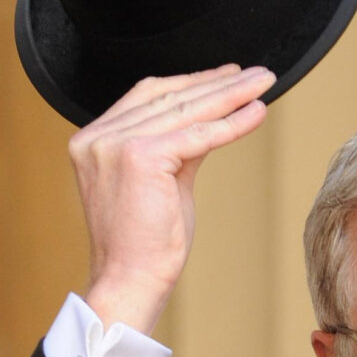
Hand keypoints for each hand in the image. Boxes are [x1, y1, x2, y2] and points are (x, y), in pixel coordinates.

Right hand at [69, 64, 275, 335]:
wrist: (129, 282)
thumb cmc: (145, 244)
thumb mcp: (162, 183)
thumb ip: (179, 148)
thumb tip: (212, 120)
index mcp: (93, 139)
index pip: (147, 96)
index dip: (190, 82)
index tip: (227, 75)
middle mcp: (97, 137)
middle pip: (167, 97)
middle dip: (216, 83)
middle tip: (256, 74)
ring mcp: (114, 144)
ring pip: (184, 111)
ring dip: (230, 95)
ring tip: (263, 84)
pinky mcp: (139, 158)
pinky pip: (196, 135)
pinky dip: (230, 124)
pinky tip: (256, 113)